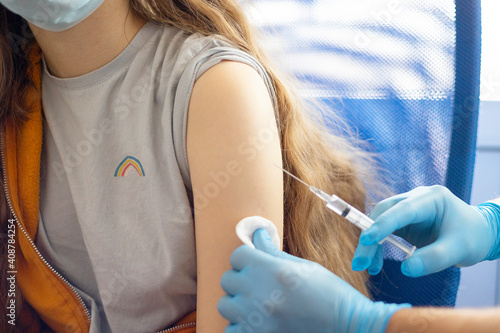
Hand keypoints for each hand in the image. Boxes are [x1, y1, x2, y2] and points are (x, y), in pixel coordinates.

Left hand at [218, 229, 407, 332]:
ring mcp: (256, 320)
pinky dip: (241, 327)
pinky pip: (231, 329)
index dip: (247, 258)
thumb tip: (258, 234)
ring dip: (238, 304)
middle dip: (241, 280)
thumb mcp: (303, 267)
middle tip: (259, 286)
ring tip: (258, 306)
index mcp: (272, 270)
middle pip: (228, 279)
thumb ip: (273, 252)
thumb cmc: (330, 295)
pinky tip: (259, 323)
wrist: (349, 328)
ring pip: (225, 305)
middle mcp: (260, 294)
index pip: (238, 255)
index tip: (256, 264)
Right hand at [352, 185, 499, 276]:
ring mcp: (408, 209)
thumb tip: (406, 269)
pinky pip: (384, 232)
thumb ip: (435, 259)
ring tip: (367, 267)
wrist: (480, 234)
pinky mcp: (404, 221)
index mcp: (431, 198)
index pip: (402, 210)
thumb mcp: (459, 250)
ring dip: (370, 244)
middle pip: (384, 213)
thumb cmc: (473, 237)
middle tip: (360, 262)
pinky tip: (375, 263)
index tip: (368, 240)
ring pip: (379, 222)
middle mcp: (415, 199)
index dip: (383, 224)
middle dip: (369, 238)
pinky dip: (377, 247)